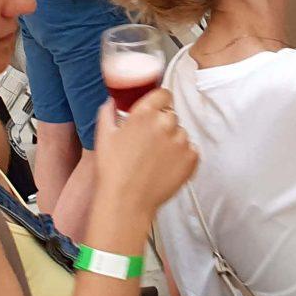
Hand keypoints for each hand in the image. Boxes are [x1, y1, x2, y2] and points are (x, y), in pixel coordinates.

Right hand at [94, 87, 197, 216]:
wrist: (127, 201)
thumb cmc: (113, 171)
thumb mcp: (104, 136)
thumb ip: (108, 112)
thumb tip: (112, 102)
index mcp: (145, 114)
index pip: (163, 94)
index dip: (159, 102)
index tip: (157, 110)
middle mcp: (166, 123)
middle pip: (171, 115)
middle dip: (162, 125)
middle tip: (150, 143)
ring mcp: (181, 141)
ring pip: (181, 133)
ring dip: (173, 141)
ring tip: (156, 158)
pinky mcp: (191, 159)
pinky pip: (191, 150)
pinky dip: (183, 156)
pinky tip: (166, 166)